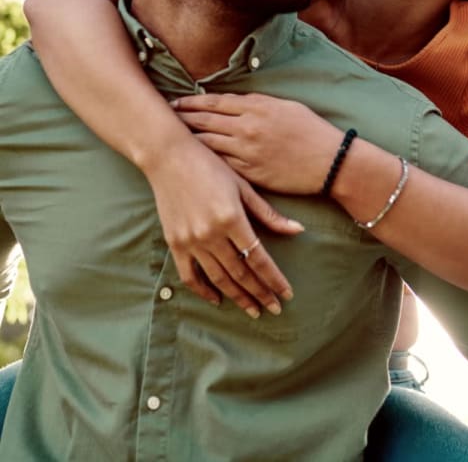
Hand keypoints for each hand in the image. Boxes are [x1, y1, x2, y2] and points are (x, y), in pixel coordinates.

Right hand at [143, 134, 303, 314]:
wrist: (169, 157)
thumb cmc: (211, 166)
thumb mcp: (243, 186)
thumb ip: (268, 213)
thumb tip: (298, 231)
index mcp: (232, 218)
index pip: (259, 258)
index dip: (274, 279)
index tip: (286, 295)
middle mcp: (211, 234)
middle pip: (241, 273)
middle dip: (260, 293)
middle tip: (274, 308)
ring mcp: (191, 241)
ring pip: (219, 278)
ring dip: (238, 296)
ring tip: (253, 309)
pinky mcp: (175, 243)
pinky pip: (190, 276)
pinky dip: (204, 291)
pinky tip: (218, 299)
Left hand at [171, 92, 342, 193]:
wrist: (329, 161)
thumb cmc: (311, 131)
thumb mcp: (285, 106)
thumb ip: (258, 103)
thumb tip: (235, 102)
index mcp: (256, 107)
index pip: (215, 102)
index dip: (192, 102)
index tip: (177, 102)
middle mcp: (248, 127)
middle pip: (205, 121)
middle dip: (182, 118)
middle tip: (163, 117)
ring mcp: (247, 152)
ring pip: (208, 143)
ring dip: (188, 140)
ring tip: (171, 138)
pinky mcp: (250, 173)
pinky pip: (221, 165)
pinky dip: (205, 161)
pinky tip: (192, 160)